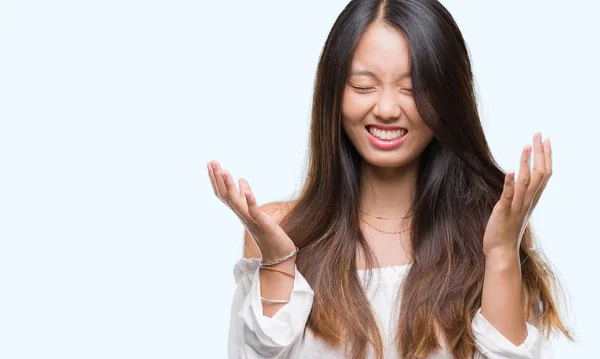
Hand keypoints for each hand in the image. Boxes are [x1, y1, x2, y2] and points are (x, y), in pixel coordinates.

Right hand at [207, 160, 296, 261]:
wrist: (278, 255)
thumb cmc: (267, 233)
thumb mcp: (255, 210)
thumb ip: (247, 196)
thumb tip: (242, 180)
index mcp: (240, 211)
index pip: (224, 194)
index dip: (216, 180)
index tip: (211, 164)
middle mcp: (242, 215)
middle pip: (225, 196)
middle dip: (217, 179)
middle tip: (211, 162)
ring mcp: (251, 220)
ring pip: (235, 202)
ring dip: (229, 186)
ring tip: (224, 170)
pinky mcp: (263, 224)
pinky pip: (254, 211)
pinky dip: (249, 200)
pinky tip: (245, 187)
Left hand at [483, 132, 551, 257]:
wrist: (501, 252)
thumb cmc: (506, 230)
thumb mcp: (516, 209)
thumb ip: (519, 195)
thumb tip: (518, 180)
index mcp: (531, 199)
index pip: (544, 174)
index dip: (546, 157)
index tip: (546, 140)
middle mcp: (527, 201)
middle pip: (540, 174)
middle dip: (540, 153)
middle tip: (539, 134)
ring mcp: (516, 206)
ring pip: (526, 182)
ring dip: (526, 163)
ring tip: (526, 146)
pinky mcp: (503, 212)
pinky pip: (508, 197)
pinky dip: (510, 184)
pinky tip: (509, 172)